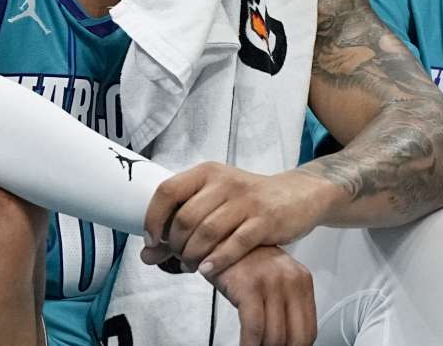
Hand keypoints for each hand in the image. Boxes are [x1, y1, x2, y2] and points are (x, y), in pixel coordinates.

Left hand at [142, 163, 337, 277]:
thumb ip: (181, 226)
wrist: (297, 195)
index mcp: (207, 172)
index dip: (153, 219)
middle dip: (175, 245)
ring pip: (207, 232)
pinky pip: (235, 243)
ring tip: (193, 266)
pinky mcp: (266, 219)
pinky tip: (209, 270)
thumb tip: (146, 255)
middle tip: (178, 258)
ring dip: (193, 256)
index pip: (167, 191)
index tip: (151, 241)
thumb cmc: (248, 201)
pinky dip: (217, 261)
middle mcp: (224, 182)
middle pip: (185, 218)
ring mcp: (246, 200)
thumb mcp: (214, 203)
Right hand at [209, 246, 316, 345]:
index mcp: (302, 280)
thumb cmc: (244, 262)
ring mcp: (271, 282)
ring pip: (275, 336)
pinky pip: (254, 328)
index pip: (309, 329)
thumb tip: (290, 340)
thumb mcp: (275, 280)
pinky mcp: (249, 286)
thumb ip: (287, 304)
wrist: (219, 238)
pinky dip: (249, 345)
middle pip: (295, 337)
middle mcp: (290, 280)